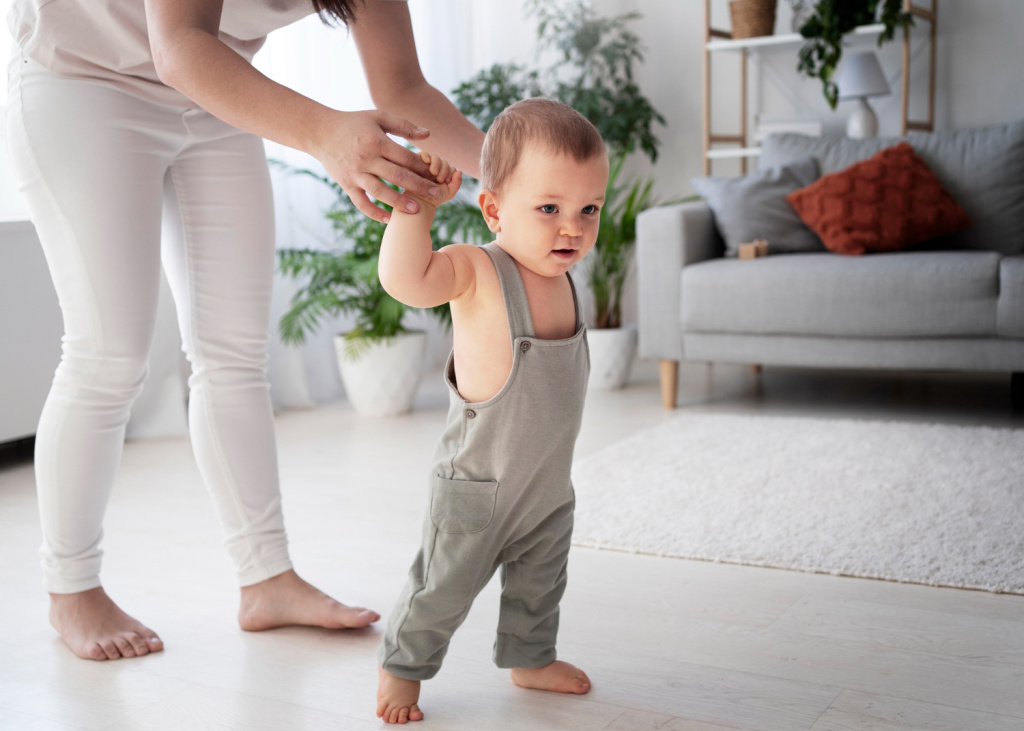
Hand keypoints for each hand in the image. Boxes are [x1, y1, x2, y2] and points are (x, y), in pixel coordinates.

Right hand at [314, 109, 442, 222]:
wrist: (321, 132)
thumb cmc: (354, 123)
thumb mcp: (379, 117)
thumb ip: (404, 125)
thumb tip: (428, 135)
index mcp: (377, 142)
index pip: (405, 157)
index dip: (422, 167)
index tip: (436, 174)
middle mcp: (366, 159)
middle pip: (397, 176)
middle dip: (418, 186)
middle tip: (436, 194)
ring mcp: (355, 174)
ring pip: (380, 192)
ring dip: (398, 202)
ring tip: (416, 209)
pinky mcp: (346, 185)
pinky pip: (361, 203)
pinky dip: (374, 213)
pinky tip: (388, 219)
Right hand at [410, 151, 461, 208]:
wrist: (418, 202)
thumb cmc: (432, 199)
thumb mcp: (448, 193)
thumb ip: (456, 183)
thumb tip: (460, 171)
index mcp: (443, 175)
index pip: (450, 168)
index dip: (450, 173)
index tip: (446, 182)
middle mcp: (435, 169)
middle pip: (443, 161)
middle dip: (444, 169)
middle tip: (440, 179)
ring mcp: (426, 166)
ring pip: (434, 157)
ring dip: (436, 163)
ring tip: (433, 172)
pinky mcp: (416, 163)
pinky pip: (422, 154)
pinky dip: (426, 155)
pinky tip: (427, 161)